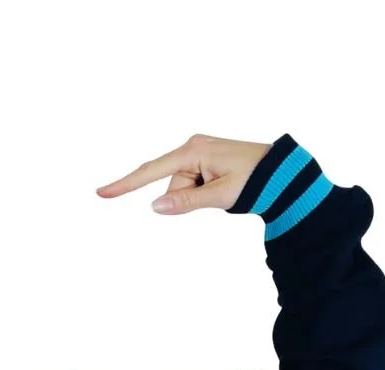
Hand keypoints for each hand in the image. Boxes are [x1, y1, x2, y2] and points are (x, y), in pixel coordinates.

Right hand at [95, 133, 272, 214]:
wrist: (282, 172)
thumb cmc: (257, 180)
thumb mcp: (220, 195)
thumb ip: (185, 202)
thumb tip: (154, 206)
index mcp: (193, 151)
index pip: (151, 171)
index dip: (125, 184)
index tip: (102, 193)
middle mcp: (192, 147)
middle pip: (171, 185)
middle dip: (187, 198)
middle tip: (219, 193)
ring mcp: (197, 153)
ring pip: (180, 188)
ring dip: (198, 196)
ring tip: (225, 189)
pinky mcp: (202, 160)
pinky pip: (190, 185)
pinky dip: (201, 192)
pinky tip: (222, 186)